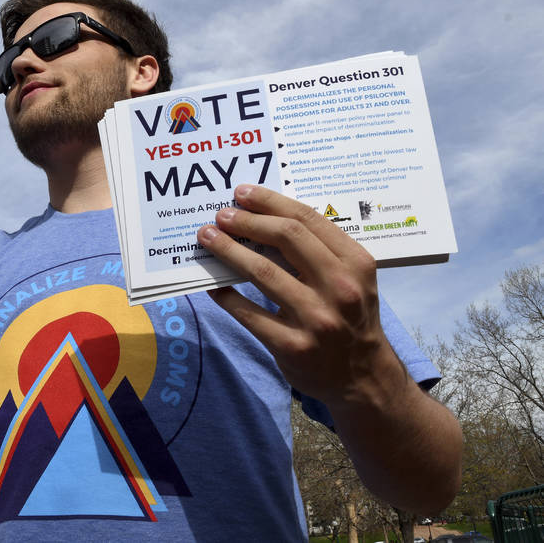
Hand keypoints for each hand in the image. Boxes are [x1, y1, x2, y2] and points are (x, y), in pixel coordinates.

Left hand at [197, 184, 405, 408]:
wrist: (363, 377)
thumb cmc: (349, 316)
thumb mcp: (350, 278)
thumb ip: (318, 250)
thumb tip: (263, 218)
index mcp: (355, 263)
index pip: (308, 220)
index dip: (270, 202)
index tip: (242, 193)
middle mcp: (340, 288)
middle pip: (286, 237)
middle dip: (247, 221)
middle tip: (221, 215)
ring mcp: (317, 319)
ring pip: (262, 272)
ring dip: (229, 250)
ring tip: (208, 237)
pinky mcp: (293, 346)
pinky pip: (248, 313)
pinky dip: (225, 296)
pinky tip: (211, 284)